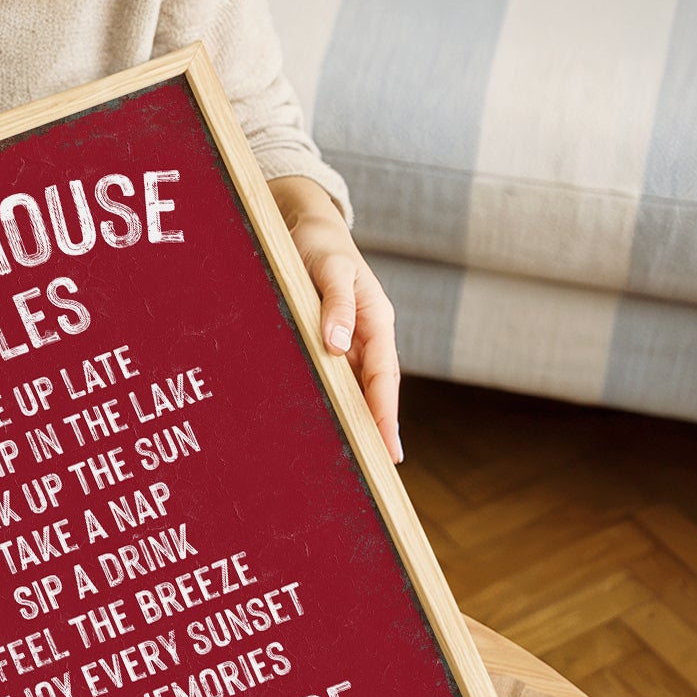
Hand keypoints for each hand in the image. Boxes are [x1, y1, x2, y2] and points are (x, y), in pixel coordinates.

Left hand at [271, 177, 402, 465]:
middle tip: (377, 470)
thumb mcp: (330, 268)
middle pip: (375, 390)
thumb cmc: (319, 245)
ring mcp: (349, 340)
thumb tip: (337, 344)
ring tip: (353, 460)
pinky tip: (325, 424)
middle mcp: (366, 335)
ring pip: (355, 387)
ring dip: (356, 419)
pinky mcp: (329, 340)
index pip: (384, 378)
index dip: (386, 415)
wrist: (306, 226)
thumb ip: (336, 304)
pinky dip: (333, 401)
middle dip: (377, 428)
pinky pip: (334, 377)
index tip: (390, 449)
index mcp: (376, 321)